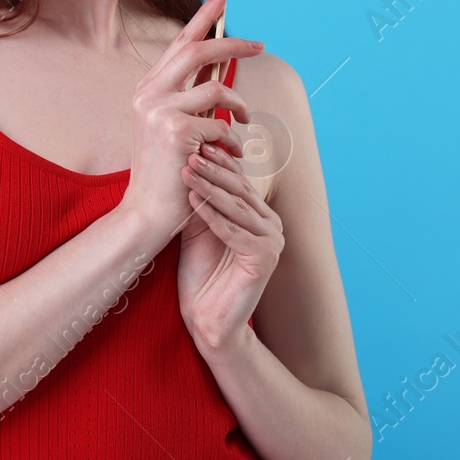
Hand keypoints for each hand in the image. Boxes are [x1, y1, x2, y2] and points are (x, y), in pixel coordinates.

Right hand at [117, 0, 262, 242]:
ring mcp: (159, 110)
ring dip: (240, 105)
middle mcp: (148, 93)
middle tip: (260, 44)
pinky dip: (232, 140)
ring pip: (216, 88)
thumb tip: (219, 74)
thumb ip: (191, 99)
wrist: (147, 213)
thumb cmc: (168, 172)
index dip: (203, 16)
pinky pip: (221, 123)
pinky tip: (227, 157)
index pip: (178, 42)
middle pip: (196, 50)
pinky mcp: (175, 131)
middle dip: (232, 43)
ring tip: (245, 122)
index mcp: (147, 89)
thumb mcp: (173, 127)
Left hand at [176, 141, 283, 353]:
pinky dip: (212, 216)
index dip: (217, 161)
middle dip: (212, 170)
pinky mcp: (265, 258)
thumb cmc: (200, 272)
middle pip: (238, 190)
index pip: (238, 180)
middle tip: (190, 152)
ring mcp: (272, 241)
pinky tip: (193, 200)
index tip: (195, 142)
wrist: (206, 317)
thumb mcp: (199, 225)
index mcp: (260, 214)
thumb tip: (189, 156)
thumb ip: (202, 196)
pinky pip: (234, 232)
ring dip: (209, 187)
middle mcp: (272, 225)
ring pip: (236, 207)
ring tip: (187, 170)